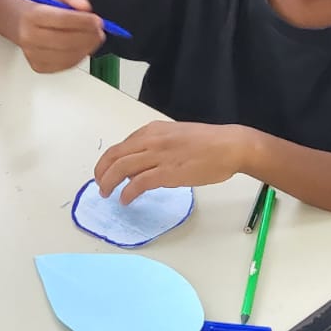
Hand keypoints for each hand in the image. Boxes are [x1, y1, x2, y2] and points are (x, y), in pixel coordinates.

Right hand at [14, 0, 106, 72]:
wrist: (24, 23)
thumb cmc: (45, 9)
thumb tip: (85, 7)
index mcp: (32, 15)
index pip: (61, 19)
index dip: (83, 21)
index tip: (98, 20)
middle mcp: (28, 37)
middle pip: (64, 41)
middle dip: (88, 36)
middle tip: (100, 31)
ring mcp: (32, 54)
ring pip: (67, 55)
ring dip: (87, 48)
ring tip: (93, 38)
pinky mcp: (39, 66)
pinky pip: (66, 65)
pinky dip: (79, 56)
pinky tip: (83, 47)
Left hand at [95, 122, 249, 202]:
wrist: (230, 146)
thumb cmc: (208, 142)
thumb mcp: (175, 137)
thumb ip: (156, 147)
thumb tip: (141, 165)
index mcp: (153, 130)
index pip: (121, 145)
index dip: (108, 161)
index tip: (106, 171)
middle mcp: (151, 140)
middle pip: (114, 155)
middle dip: (102, 171)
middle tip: (100, 184)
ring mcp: (158, 156)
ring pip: (121, 168)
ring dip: (109, 182)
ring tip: (106, 193)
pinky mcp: (166, 172)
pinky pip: (138, 183)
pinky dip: (128, 192)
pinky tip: (126, 199)